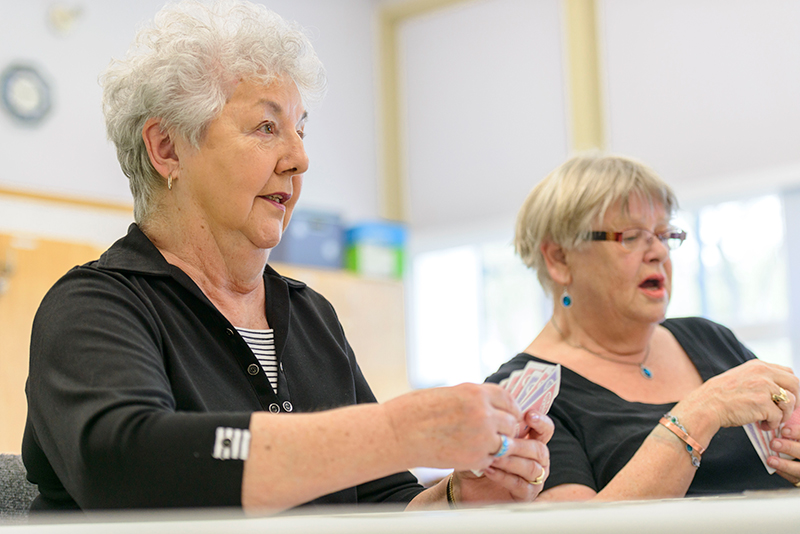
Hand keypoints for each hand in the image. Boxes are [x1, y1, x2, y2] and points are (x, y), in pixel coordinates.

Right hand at [383, 383, 520, 471]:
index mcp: (476, 393)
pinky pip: (491, 460)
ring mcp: (481, 438)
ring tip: (479, 445)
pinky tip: (468, 455)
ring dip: (496, 445)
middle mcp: (484, 414)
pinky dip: (484, 459)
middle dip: (504, 428)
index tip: (507, 415)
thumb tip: (488, 406)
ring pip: (505, 443)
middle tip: (492, 433)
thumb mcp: (449, 394)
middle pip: (511, 422)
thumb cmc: (415, 411)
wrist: (397, 433)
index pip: (508, 399)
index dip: (510, 409)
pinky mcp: (474, 459)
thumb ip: (472, 400)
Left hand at [455, 412, 554, 503]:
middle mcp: (537, 460)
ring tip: (492, 456)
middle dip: (520, 445)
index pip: (545, 429)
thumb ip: (496, 427)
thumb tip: (497, 411)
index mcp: (531, 442)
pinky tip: (489, 469)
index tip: (528, 415)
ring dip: (510, 461)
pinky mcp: (526, 495)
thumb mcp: (486, 438)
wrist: (466, 484)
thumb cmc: (478, 457)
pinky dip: (504, 476)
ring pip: (531, 468)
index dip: (540, 421)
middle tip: (503, 440)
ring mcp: (534, 478)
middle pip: (539, 449)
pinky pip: (521, 485)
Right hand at [687, 360, 798, 432]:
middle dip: (793, 400)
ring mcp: (764, 387)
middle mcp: (763, 373)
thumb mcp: (740, 377)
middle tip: (784, 411)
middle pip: (794, 384)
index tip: (784, 398)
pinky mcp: (762, 404)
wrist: (705, 406)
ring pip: (790, 402)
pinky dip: (772, 424)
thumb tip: (776, 389)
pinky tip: (761, 425)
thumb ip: (758, 378)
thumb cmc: (719, 396)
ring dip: (783, 414)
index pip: (787, 372)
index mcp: (757, 365)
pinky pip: (778, 417)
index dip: (789, 387)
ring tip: (770, 420)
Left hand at [768, 407, 799, 484]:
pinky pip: (796, 479)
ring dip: (785, 464)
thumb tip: (785, 408)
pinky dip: (785, 473)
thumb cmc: (797, 441)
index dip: (798, 432)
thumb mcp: (796, 431)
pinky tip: (775, 467)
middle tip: (774, 443)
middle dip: (790, 448)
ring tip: (770, 459)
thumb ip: (795, 420)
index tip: (784, 430)